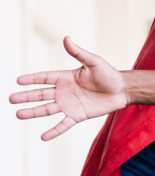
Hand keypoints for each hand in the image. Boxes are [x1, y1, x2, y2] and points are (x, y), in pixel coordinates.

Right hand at [10, 37, 127, 140]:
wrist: (123, 90)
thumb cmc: (109, 74)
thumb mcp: (93, 62)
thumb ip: (78, 53)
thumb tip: (67, 38)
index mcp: (66, 77)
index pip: (44, 78)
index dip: (32, 79)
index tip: (18, 81)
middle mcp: (65, 91)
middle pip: (41, 94)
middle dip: (26, 96)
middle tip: (11, 99)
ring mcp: (70, 104)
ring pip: (47, 109)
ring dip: (33, 112)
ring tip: (18, 114)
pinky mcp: (78, 115)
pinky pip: (63, 124)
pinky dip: (54, 131)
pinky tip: (43, 137)